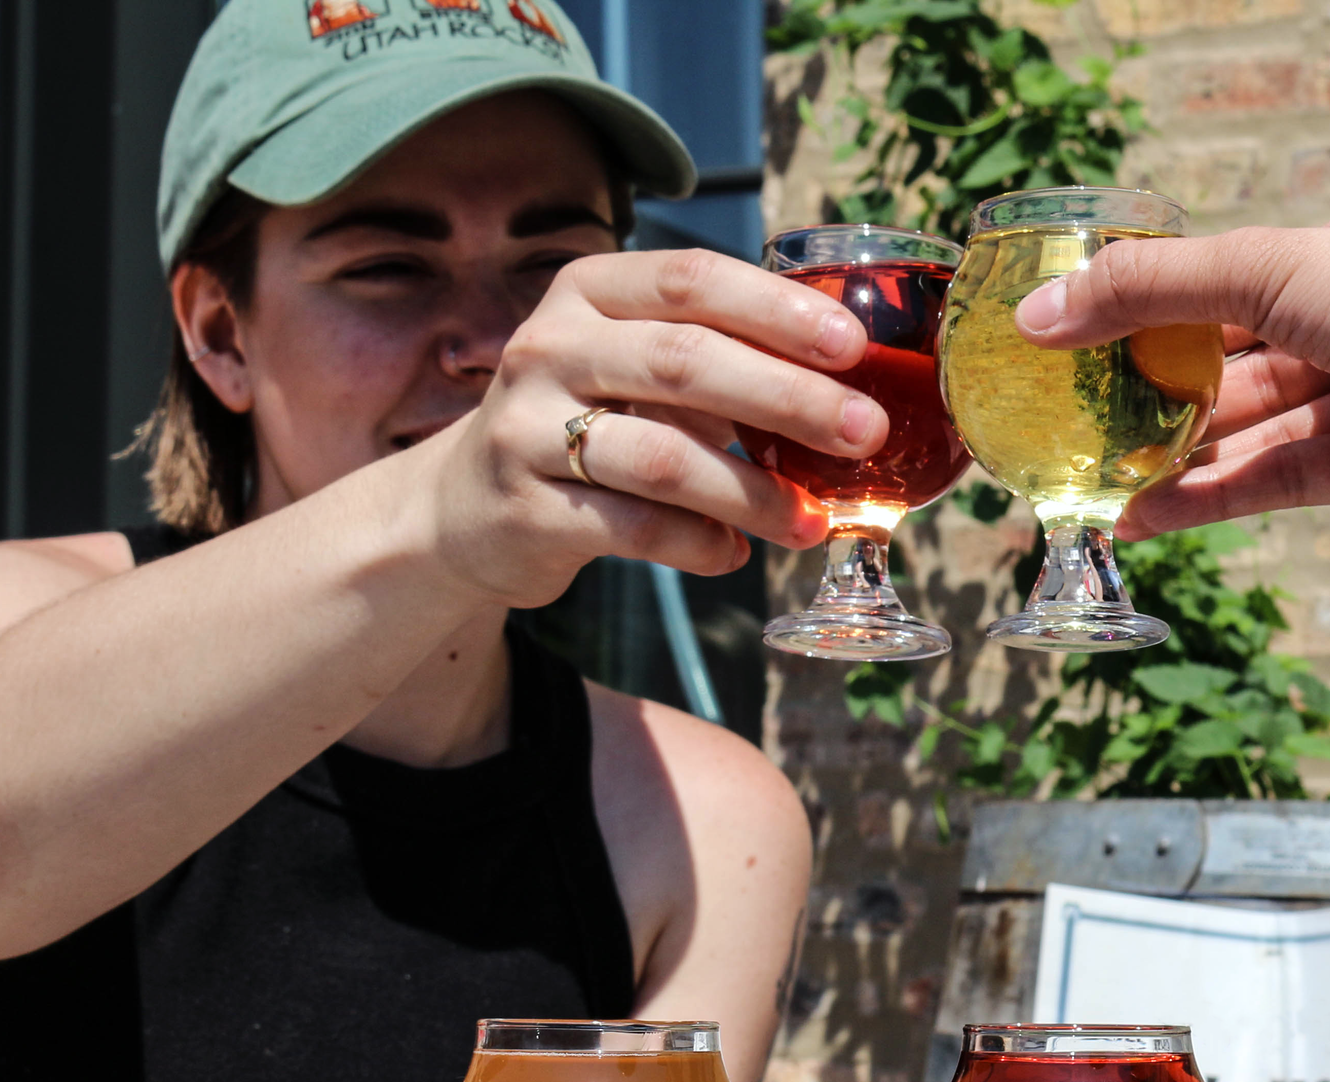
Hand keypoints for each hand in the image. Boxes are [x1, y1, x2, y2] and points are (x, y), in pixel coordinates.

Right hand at [421, 248, 889, 606]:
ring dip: (754, 493)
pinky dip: (700, 545)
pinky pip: (636, 528)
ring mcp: (528, 427)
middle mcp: (551, 346)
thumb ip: (723, 359)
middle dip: (789, 398)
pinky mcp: (526, 508)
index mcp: (590, 292)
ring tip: (812, 522)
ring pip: (663, 457)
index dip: (778, 310)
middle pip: (687, 362)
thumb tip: (856, 390)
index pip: (692, 280)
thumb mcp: (636, 368)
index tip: (854, 347)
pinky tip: (735, 554)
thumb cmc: (587, 423)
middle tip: (864, 432)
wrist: (465, 506)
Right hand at [1013, 204, 1329, 537]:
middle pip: (1225, 365)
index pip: (1215, 284)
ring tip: (1089, 486)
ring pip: (1244, 432)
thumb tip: (1040, 316)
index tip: (1069, 346)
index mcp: (1328, 256)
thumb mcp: (1265, 268)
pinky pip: (1272, 483)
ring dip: (1170, 459)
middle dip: (1149, 397)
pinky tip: (1143, 517)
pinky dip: (1209, 499)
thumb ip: (1148, 290)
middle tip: (1069, 429)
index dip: (1141, 314)